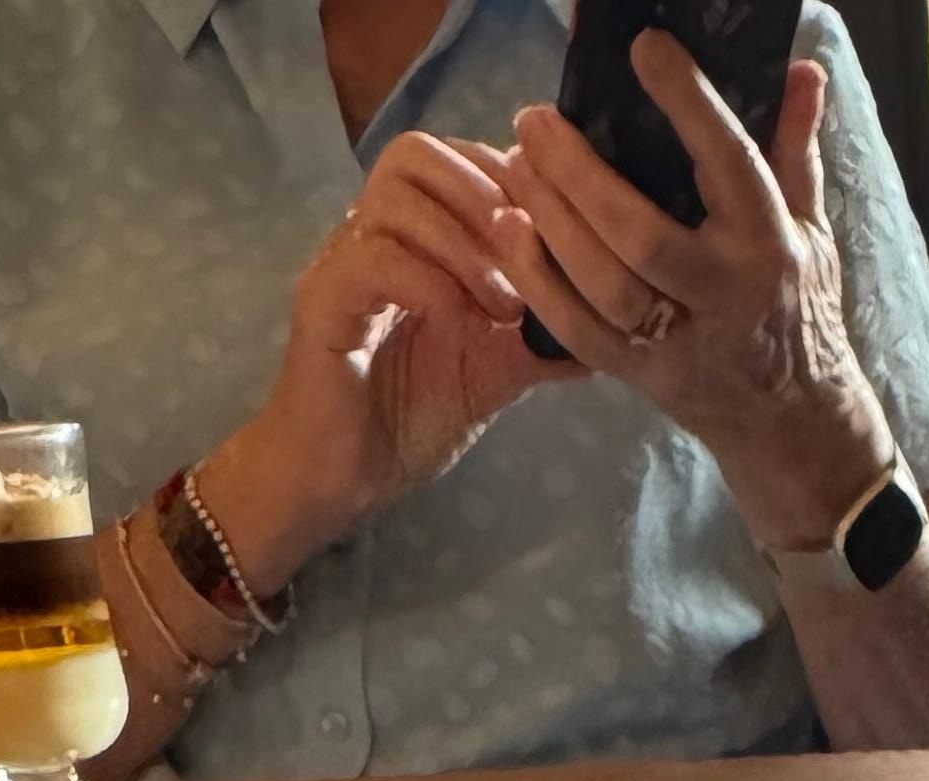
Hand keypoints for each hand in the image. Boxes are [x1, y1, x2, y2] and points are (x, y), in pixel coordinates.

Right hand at [208, 135, 569, 589]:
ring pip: (397, 196)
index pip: (451, 159)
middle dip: (482, 196)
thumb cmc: (407, 421)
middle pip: (416, 152)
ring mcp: (344, 262)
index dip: (503, 179)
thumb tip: (606, 333)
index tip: (546, 234)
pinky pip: (372, 256)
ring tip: (499, 306)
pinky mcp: (323, 299)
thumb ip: (538, 344)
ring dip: (462, 242)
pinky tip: (456, 321)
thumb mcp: (491, 375)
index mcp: (412, 240)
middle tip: (523, 262)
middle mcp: (373, 235)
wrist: (345, 479)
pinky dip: (427, 280)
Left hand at [496, 48, 897, 553]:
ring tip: (515, 165)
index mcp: (768, 246)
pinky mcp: (642, 375)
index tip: (644, 50)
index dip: (687, 104)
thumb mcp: (809, 229)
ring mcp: (680, 343)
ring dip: (551, 222)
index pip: (729, 164)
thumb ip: (794, 149)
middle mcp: (723, 296)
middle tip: (536, 121)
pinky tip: (511, 231)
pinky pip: (579, 333)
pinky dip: (538, 283)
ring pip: (605, 285)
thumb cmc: (797, 308)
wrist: (792, 424)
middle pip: (642, 235)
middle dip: (580, 175)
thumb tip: (801, 70)